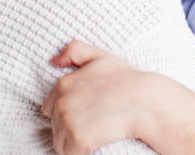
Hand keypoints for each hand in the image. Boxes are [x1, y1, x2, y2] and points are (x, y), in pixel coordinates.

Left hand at [42, 40, 194, 154]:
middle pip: (54, 125)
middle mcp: (61, 103)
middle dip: (70, 126)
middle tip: (94, 120)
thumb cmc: (126, 80)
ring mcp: (68, 122)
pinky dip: (80, 151)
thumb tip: (53, 61)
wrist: (145, 101)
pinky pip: (69, 153)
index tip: (86, 110)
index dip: (67, 110)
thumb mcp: (101, 56)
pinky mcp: (78, 139)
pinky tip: (96, 141)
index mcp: (63, 84)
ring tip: (96, 131)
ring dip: (73, 141)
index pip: (49, 107)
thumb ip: (75, 51)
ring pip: (60, 141)